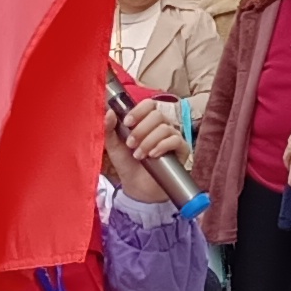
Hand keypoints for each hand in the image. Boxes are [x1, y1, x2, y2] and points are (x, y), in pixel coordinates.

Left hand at [106, 89, 191, 204]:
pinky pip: (175, 140)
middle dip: (141, 130)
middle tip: (130, 144)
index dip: (138, 111)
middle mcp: (161, 125)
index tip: (127, 123)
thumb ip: (109, 129)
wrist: (137, 186)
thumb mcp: (114, 146)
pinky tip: (153, 155)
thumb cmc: (127, 164)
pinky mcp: (181, 149)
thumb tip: (109, 112)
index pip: (149, 104)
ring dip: (148, 141)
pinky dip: (162, 146)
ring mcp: (172, 136)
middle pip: (157, 115)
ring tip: (139, 155)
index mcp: (146, 121)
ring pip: (164, 128)